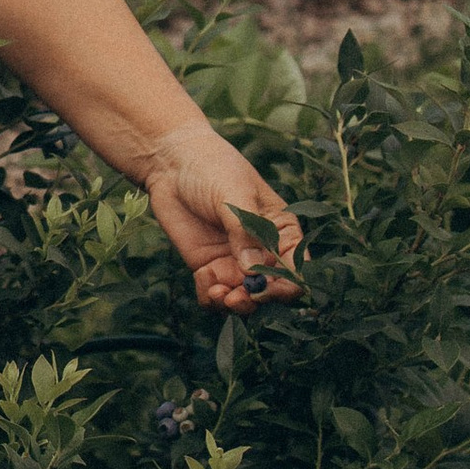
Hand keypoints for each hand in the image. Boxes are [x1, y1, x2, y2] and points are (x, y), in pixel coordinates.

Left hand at [141, 123, 302, 310]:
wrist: (172, 164)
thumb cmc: (214, 169)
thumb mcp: (235, 195)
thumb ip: (246, 232)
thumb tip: (253, 271)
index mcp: (282, 231)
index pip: (296, 268)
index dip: (286, 285)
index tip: (265, 287)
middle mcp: (262, 251)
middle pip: (271, 290)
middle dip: (258, 298)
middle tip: (238, 296)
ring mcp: (235, 261)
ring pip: (243, 298)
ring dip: (235, 304)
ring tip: (220, 294)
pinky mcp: (208, 266)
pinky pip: (215, 294)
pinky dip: (211, 297)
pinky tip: (204, 281)